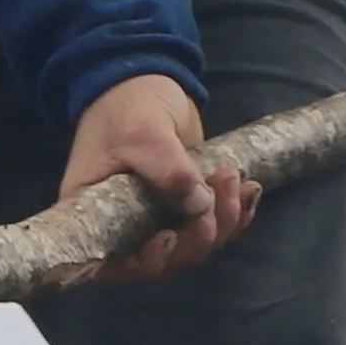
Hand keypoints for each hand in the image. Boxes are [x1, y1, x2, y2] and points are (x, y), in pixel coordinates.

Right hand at [51, 72, 253, 288]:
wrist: (144, 80)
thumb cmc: (126, 107)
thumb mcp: (143, 133)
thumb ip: (168, 171)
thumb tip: (199, 206)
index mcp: (95, 216)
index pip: (116, 264)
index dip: (148, 262)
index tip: (170, 236)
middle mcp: (123, 227)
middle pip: (167, 260)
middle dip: (200, 235)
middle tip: (219, 189)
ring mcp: (157, 220)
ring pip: (197, 245)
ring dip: (225, 220)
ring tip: (234, 179)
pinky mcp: (185, 207)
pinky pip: (214, 227)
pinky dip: (236, 213)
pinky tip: (250, 189)